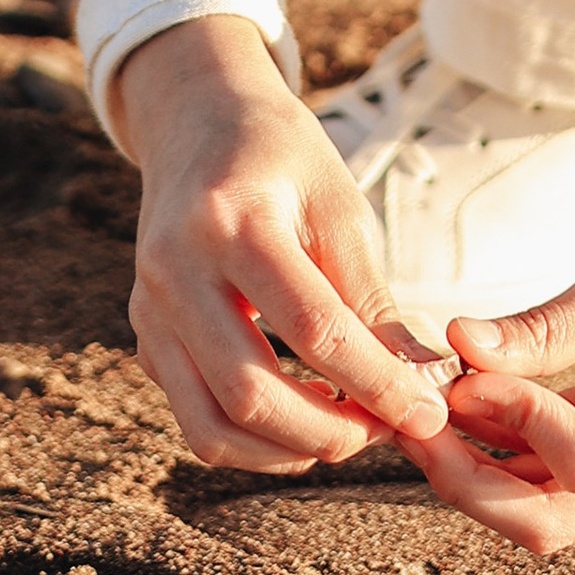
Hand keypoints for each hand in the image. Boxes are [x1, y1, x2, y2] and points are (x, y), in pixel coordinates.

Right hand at [117, 16, 455, 475]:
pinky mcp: (146, 339)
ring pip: (213, 426)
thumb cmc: (280, 158)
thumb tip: (423, 385)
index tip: (429, 413)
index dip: (377, 382)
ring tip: (348, 430)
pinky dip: (255, 443)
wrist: (196, 122)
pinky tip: (303, 422)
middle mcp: (174, 269)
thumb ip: (372, 299)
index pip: (311, 328)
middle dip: (332, 432)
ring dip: (290, 452)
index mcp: (230, 220)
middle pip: (250, 392)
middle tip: (387, 429)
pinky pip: (196, 420)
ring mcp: (150, 310)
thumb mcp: (337, 205)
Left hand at [418, 210, 574, 554]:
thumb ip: (543, 328)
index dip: (515, 422)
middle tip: (410, 422)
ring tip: (420, 413)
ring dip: (472, 472)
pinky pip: (545, 480)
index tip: (466, 370)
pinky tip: (453, 412)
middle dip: (470, 478)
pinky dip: (495, 453)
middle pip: (551, 518)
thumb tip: (458, 345)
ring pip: (540, 511)